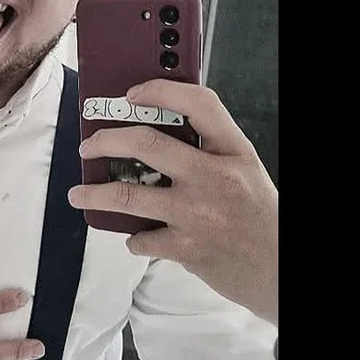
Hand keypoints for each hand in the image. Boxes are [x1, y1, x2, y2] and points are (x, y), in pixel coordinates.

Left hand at [68, 80, 277, 323]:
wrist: (281, 269)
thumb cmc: (259, 216)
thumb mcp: (242, 169)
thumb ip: (208, 149)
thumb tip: (154, 135)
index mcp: (232, 151)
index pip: (198, 103)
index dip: (160, 90)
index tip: (132, 94)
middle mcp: (214, 177)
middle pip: (146, 144)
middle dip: (105, 141)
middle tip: (88, 147)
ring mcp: (198, 213)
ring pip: (128, 195)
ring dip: (95, 194)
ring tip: (78, 194)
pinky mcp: (186, 248)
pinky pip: (141, 238)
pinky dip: (133, 239)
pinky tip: (135, 238)